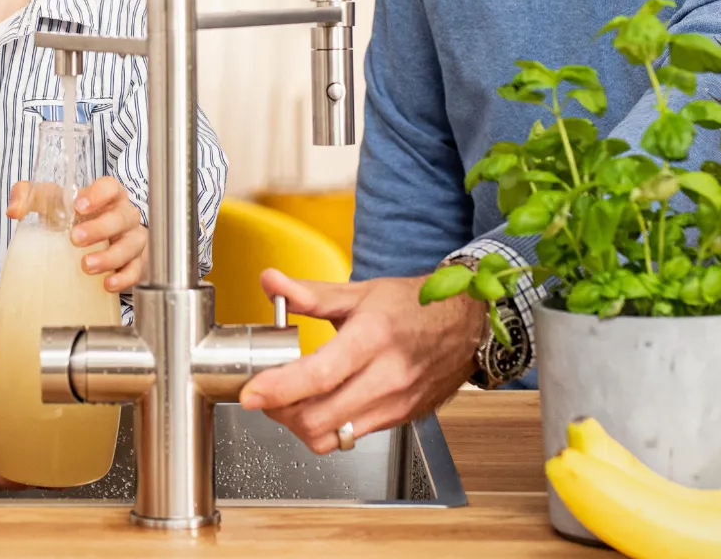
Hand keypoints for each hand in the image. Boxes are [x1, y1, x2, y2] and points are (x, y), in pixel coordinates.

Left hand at [7, 176, 146, 292]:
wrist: (100, 242)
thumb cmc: (76, 218)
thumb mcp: (53, 202)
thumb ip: (30, 197)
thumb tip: (13, 210)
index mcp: (108, 196)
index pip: (111, 187)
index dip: (98, 194)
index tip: (79, 205)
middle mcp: (124, 215)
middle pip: (121, 217)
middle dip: (100, 228)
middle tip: (75, 239)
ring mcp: (133, 239)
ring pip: (131, 245)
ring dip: (110, 256)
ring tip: (86, 266)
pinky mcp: (136, 264)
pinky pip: (135, 270)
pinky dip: (124, 278)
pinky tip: (107, 284)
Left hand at [237, 268, 482, 453]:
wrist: (468, 324)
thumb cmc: (416, 306)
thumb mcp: (362, 292)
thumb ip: (311, 294)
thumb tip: (271, 282)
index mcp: (373, 338)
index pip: (320, 375)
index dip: (280, 388)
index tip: (252, 392)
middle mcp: (386, 377)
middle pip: (320, 418)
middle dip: (281, 412)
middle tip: (265, 394)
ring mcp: (395, 404)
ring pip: (334, 437)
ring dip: (300, 426)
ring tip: (289, 401)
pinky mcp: (400, 420)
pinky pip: (352, 437)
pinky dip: (327, 427)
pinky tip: (321, 404)